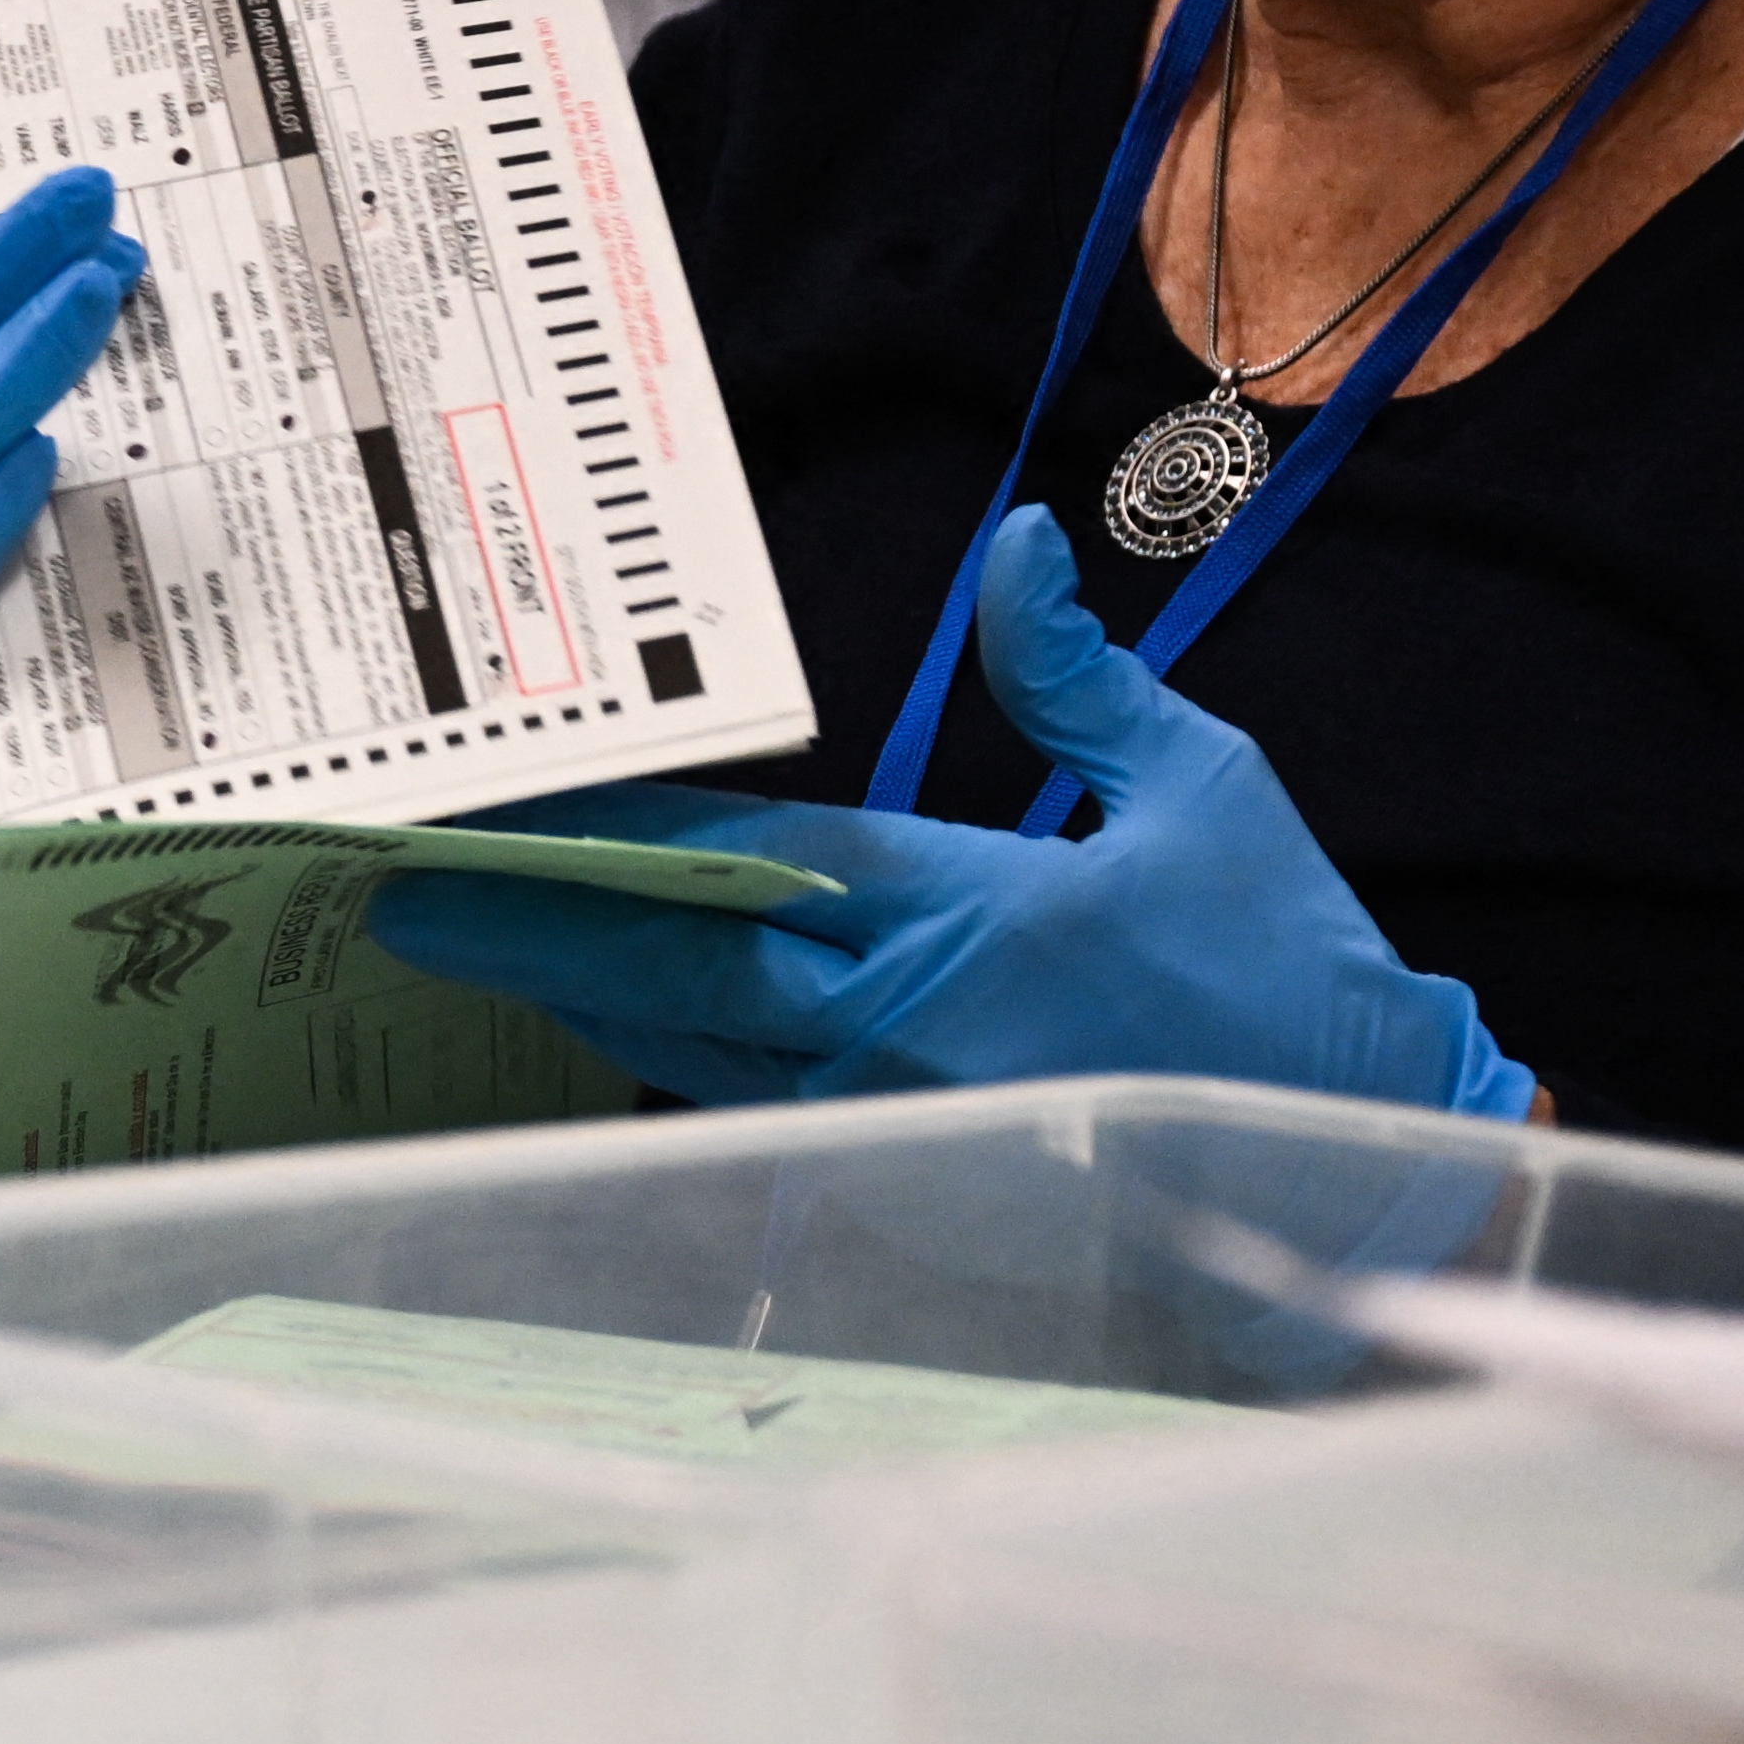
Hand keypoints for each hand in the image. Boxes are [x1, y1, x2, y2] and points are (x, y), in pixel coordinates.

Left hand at [366, 510, 1532, 1119]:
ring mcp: (882, 1122)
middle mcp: (892, 1028)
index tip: (494, 821)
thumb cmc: (1286, 978)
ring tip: (469, 947)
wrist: (1350, 1172)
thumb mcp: (1202, 792)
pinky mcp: (892, 1189)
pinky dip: (668, 1060)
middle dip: (522, 934)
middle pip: (665, 971)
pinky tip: (608, 1022)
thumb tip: (1018, 554)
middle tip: (393, 906)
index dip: (606, 837)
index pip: (741, 865)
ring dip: (580, 994)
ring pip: (686, 1050)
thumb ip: (1080, 684)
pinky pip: (746, 1111)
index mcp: (963, 917)